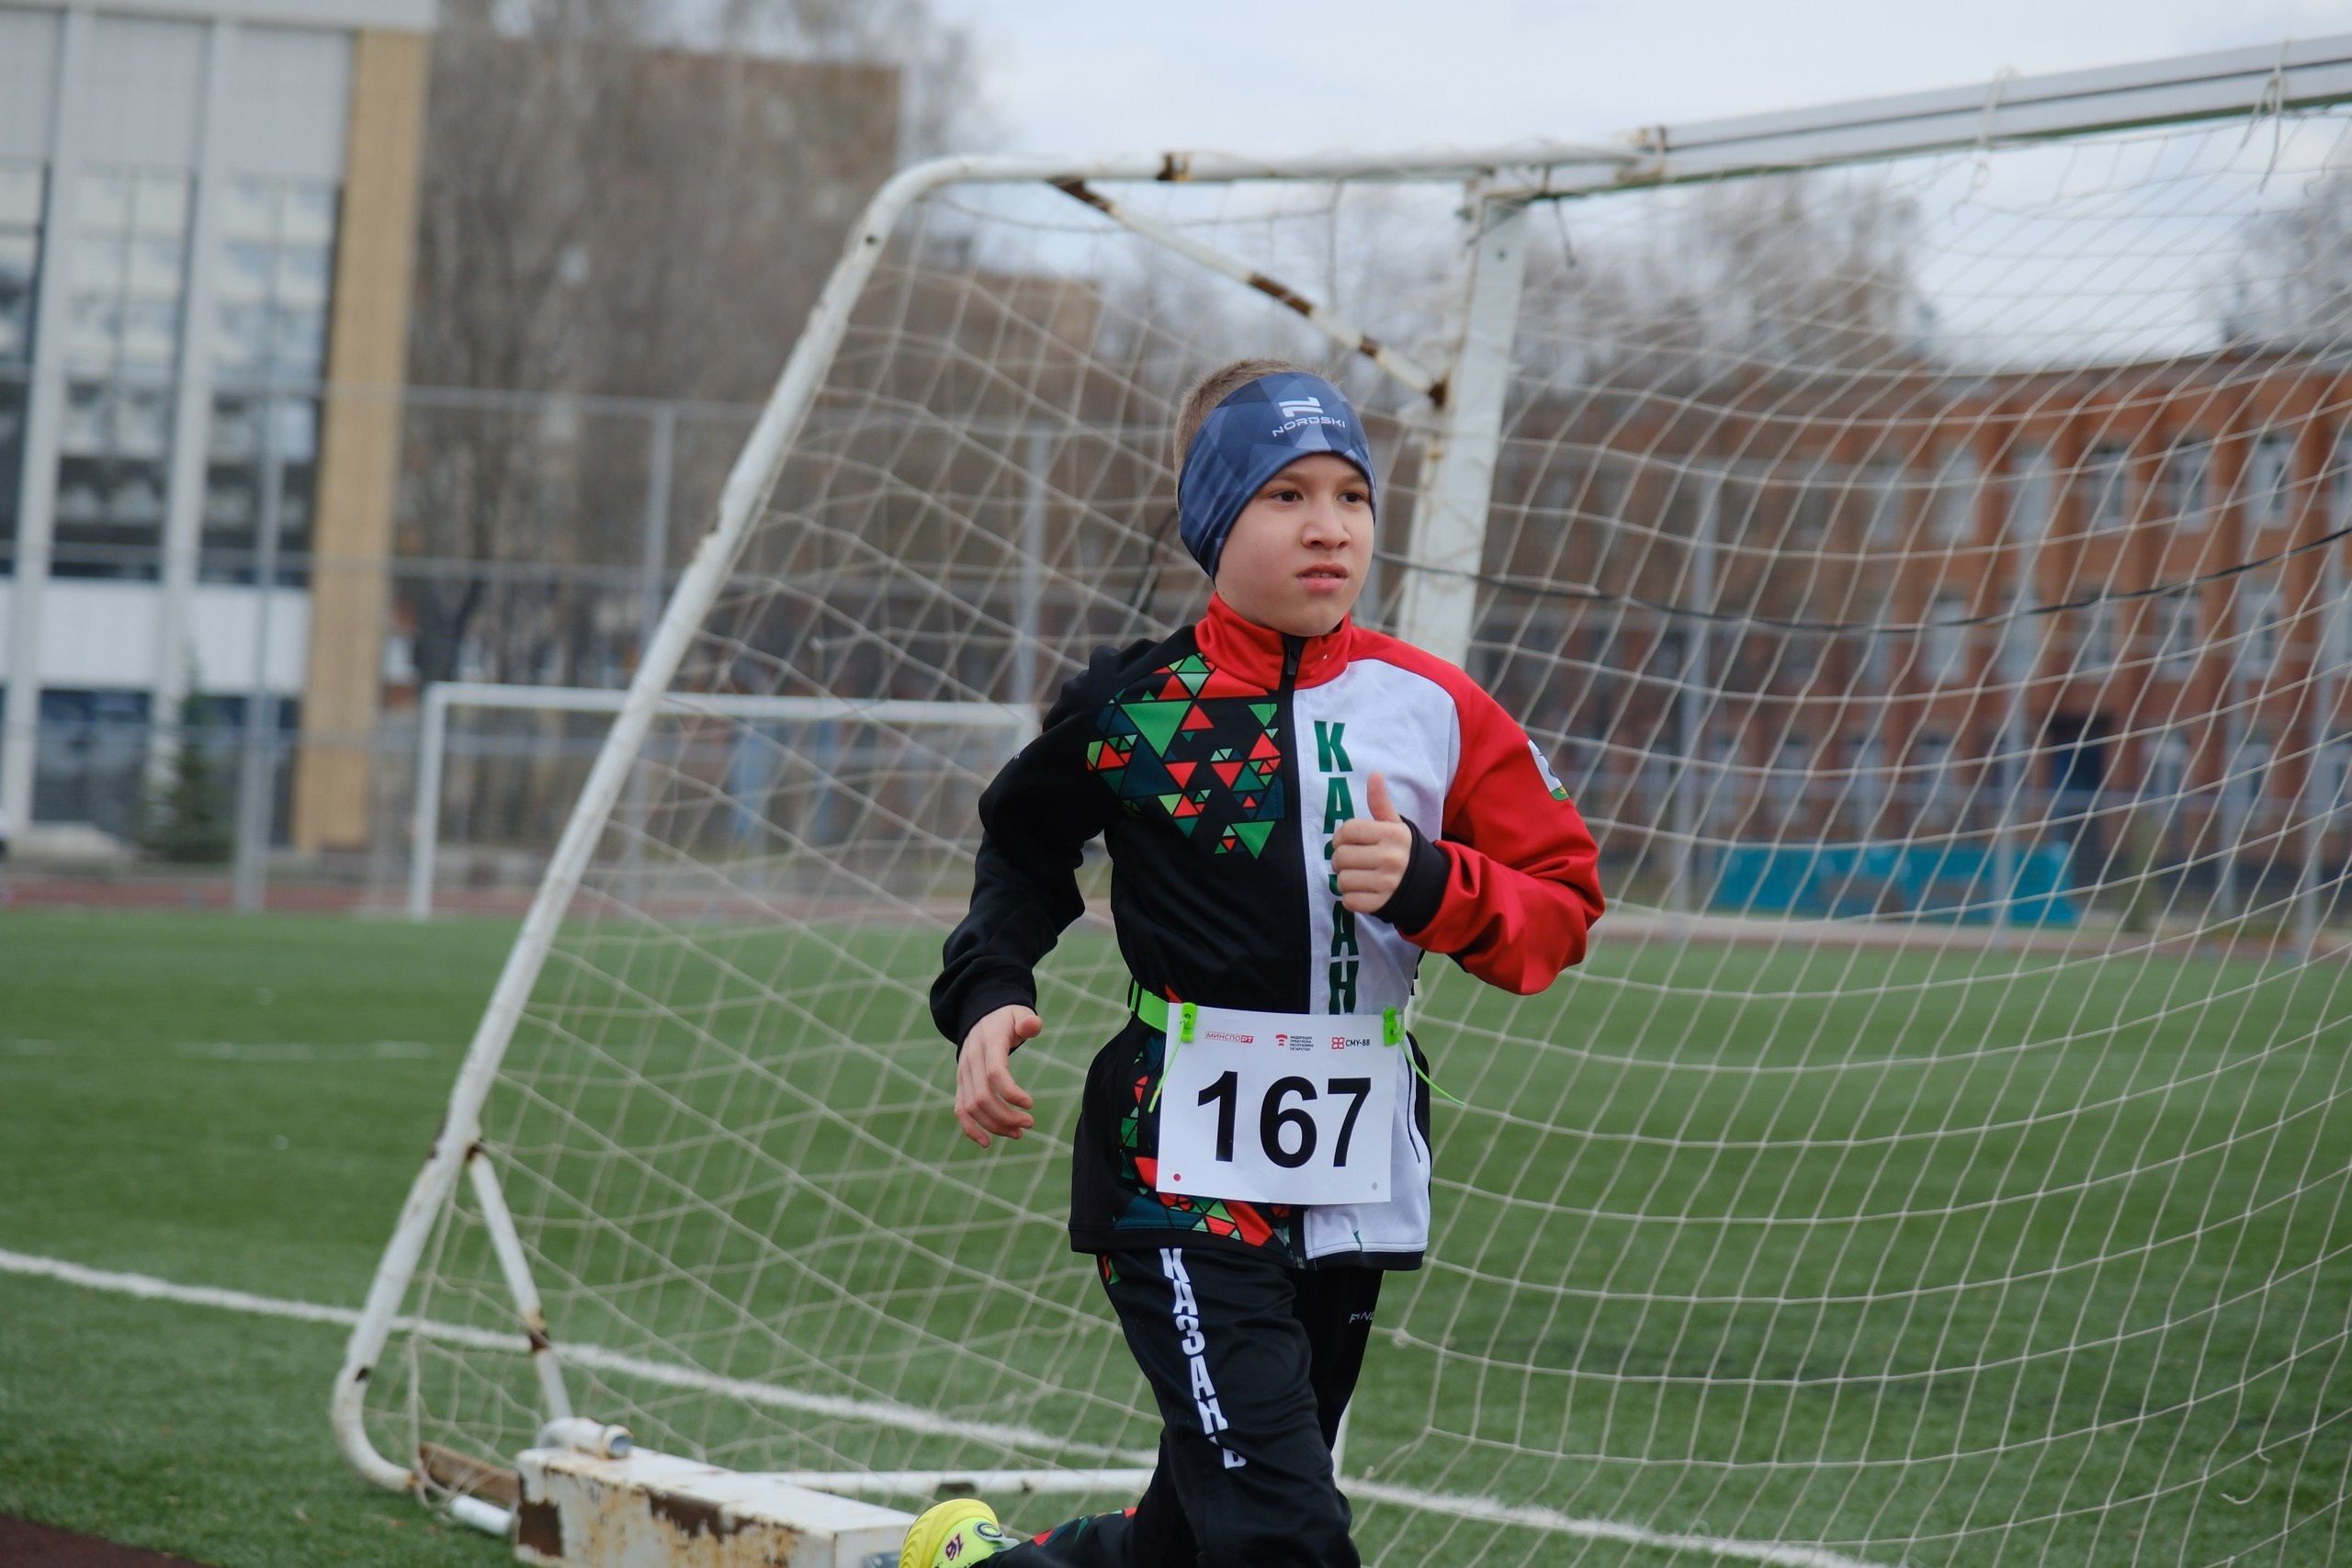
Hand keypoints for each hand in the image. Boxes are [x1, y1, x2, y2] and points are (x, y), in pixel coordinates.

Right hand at [956, 1005, 1040, 1146]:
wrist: (980, 1016)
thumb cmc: (1006, 1019)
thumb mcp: (1019, 1013)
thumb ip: (1028, 1021)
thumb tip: (1033, 1025)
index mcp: (987, 1044)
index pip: (994, 1073)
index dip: (1011, 1092)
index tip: (1030, 1105)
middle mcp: (970, 1061)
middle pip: (982, 1096)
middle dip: (1006, 1115)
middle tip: (1030, 1123)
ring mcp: (963, 1074)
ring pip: (971, 1107)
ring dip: (994, 1125)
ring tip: (1019, 1133)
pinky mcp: (961, 1085)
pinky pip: (960, 1110)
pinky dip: (971, 1129)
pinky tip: (987, 1143)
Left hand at [1331, 772, 1412, 913]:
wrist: (1428, 884)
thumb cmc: (1403, 850)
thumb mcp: (1395, 825)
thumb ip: (1380, 803)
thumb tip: (1374, 774)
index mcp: (1392, 834)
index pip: (1347, 830)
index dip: (1341, 836)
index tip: (1348, 841)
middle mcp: (1390, 858)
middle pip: (1340, 857)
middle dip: (1340, 859)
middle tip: (1351, 860)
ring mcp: (1387, 883)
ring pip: (1342, 880)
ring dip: (1345, 879)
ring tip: (1357, 876)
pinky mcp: (1382, 905)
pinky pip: (1349, 901)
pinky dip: (1351, 898)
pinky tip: (1363, 891)